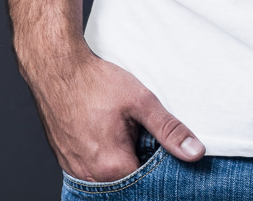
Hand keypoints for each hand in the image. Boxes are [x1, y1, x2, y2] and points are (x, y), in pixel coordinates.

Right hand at [21, 44, 205, 181]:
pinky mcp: (68, 161)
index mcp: (113, 167)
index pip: (149, 182)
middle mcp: (91, 177)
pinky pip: (94, 169)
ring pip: (111, 175)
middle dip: (142, 160)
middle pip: (130, 179)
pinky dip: (106, 156)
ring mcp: (76, 171)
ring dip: (124, 158)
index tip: (164, 146)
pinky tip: (109, 132)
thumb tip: (195, 153)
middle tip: (142, 131)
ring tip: (124, 129)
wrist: (57, 70)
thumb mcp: (141, 101)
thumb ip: (169, 130)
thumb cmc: (95, 83)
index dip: (162, 165)